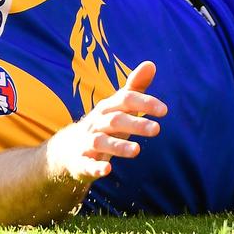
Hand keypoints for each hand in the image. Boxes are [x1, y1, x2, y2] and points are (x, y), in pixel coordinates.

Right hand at [46, 61, 166, 181]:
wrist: (69, 150)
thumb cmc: (102, 125)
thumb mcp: (117, 106)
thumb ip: (134, 87)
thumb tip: (150, 64)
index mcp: (107, 109)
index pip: (124, 100)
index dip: (143, 103)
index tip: (164, 110)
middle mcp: (96, 123)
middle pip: (114, 120)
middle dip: (134, 124)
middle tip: (157, 129)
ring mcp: (87, 143)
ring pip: (101, 142)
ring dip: (118, 146)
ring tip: (137, 150)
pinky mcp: (81, 162)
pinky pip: (87, 164)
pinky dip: (95, 167)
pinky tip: (107, 170)